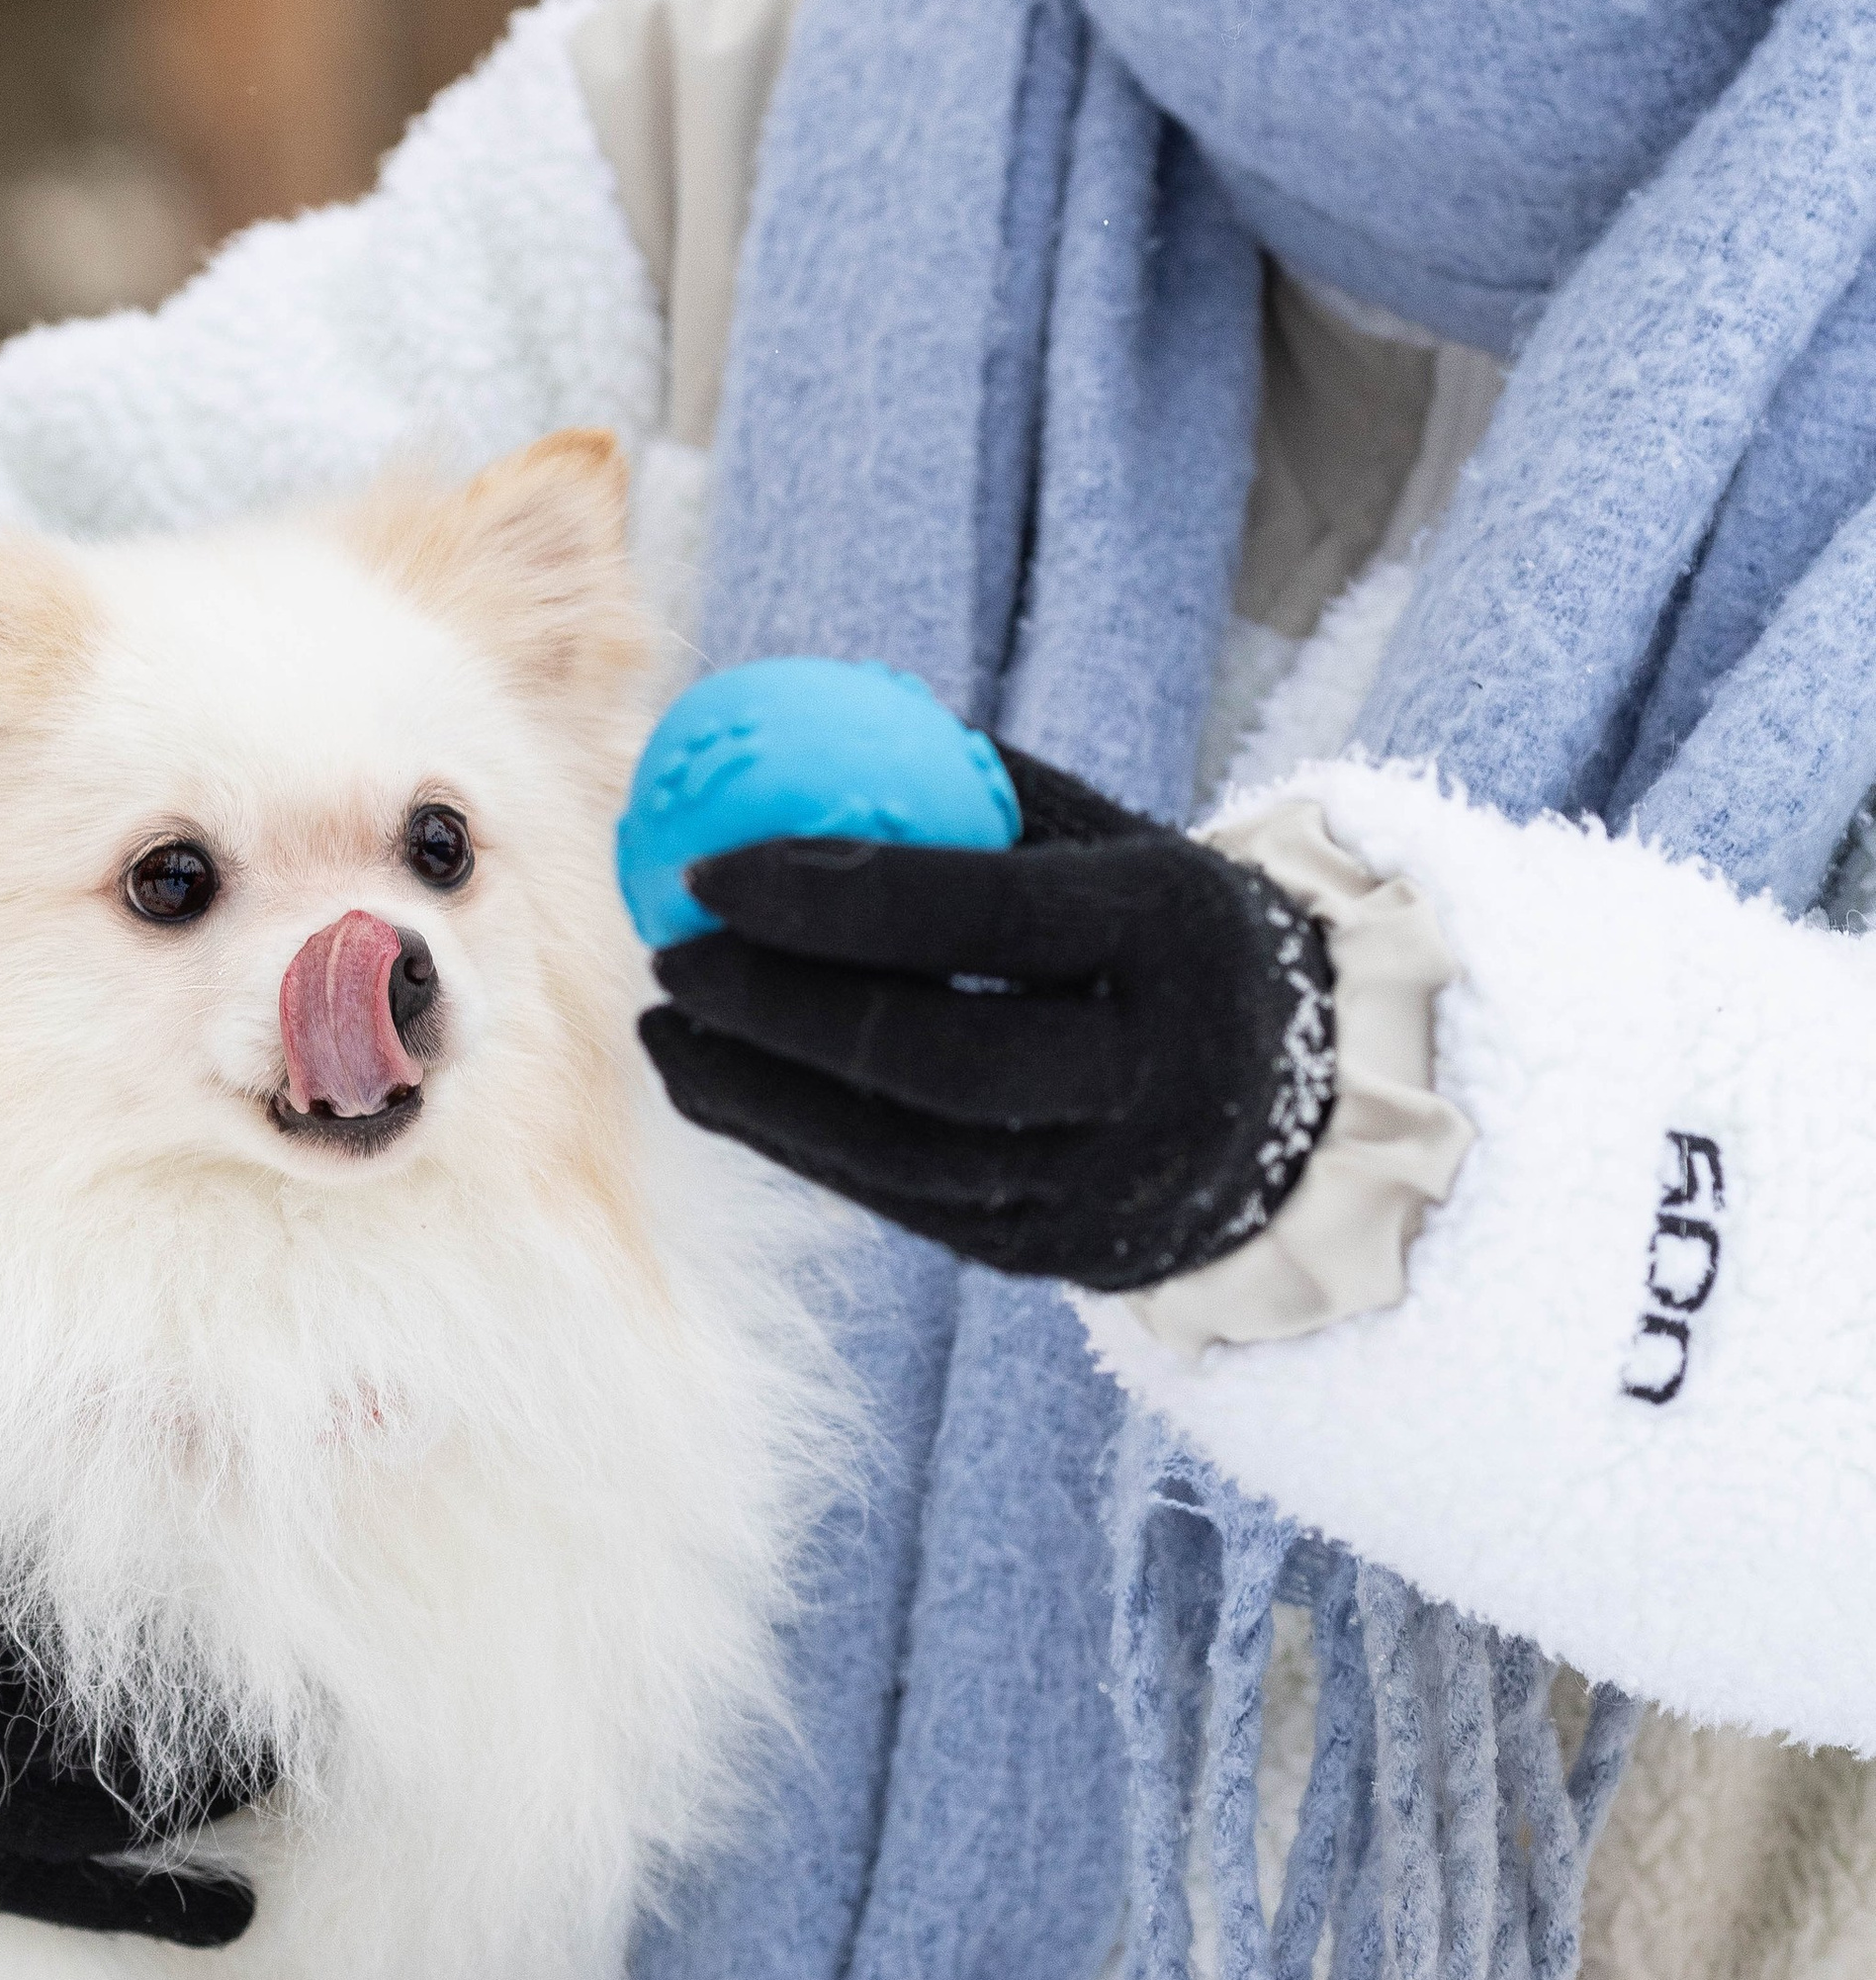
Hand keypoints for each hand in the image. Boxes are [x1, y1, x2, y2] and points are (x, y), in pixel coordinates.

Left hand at [638, 746, 1335, 1289]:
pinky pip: (901, 1205)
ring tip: (664, 1030)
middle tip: (673, 957)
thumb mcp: (1108, 841)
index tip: (707, 867)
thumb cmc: (1162, 930)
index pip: (979, 912)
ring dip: (756, 1094)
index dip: (829, 894)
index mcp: (1167, 932)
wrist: (1314, 1096)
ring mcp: (1104, 1179)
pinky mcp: (1059, 1254)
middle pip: (931, 1053)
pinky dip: (794, 1146)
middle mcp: (1146, 1071)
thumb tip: (794, 725)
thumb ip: (972, 796)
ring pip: (900, 1156)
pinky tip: (717, 1088)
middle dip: (775, 1009)